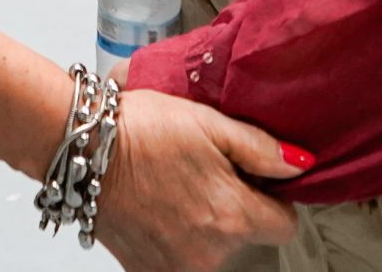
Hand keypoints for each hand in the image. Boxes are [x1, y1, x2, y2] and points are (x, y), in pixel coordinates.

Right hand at [91, 90, 303, 271]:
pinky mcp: (145, 270)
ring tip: (175, 185)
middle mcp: (208, 253)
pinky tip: (156, 206)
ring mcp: (175, 266)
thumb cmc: (142, 129)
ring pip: (211, 250)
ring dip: (203, 225)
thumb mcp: (210, 123)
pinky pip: (177, 259)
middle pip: (245, 238)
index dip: (273, 198)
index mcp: (232, 216)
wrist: (81, 149)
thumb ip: (261, 149)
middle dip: (233, 209)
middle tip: (204, 171)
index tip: (253, 178)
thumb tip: (300, 165)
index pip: (284, 226)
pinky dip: (173, 238)